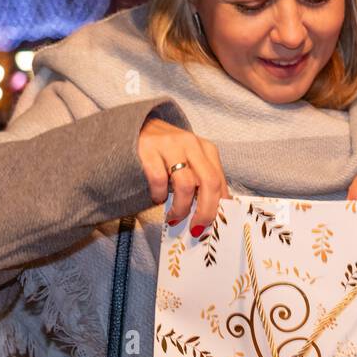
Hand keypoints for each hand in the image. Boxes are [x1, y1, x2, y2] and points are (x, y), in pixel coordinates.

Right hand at [137, 117, 230, 234]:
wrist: (135, 128)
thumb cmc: (166, 152)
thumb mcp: (190, 162)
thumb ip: (202, 180)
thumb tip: (214, 211)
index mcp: (206, 149)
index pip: (220, 181)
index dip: (219, 207)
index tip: (213, 225)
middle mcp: (191, 144)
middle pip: (209, 182)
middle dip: (205, 211)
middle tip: (196, 228)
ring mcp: (170, 145)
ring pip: (186, 184)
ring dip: (181, 208)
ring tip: (174, 217)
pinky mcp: (148, 149)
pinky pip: (159, 180)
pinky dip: (159, 195)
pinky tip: (157, 198)